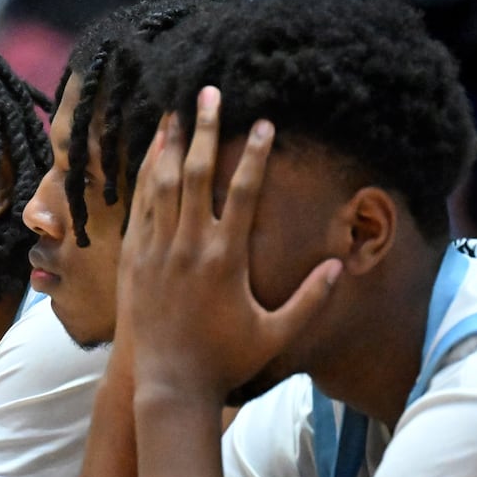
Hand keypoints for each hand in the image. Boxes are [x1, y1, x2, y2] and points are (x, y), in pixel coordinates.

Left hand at [125, 88, 340, 402]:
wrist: (169, 383)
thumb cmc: (227, 360)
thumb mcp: (276, 334)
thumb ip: (310, 300)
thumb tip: (341, 266)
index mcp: (226, 258)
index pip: (244, 192)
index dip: (255, 154)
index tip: (263, 122)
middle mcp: (190, 246)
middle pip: (197, 173)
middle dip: (205, 129)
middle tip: (209, 92)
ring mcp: (158, 250)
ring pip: (162, 183)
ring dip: (169, 143)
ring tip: (174, 110)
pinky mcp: (135, 259)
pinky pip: (140, 207)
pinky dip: (145, 176)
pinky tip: (150, 154)